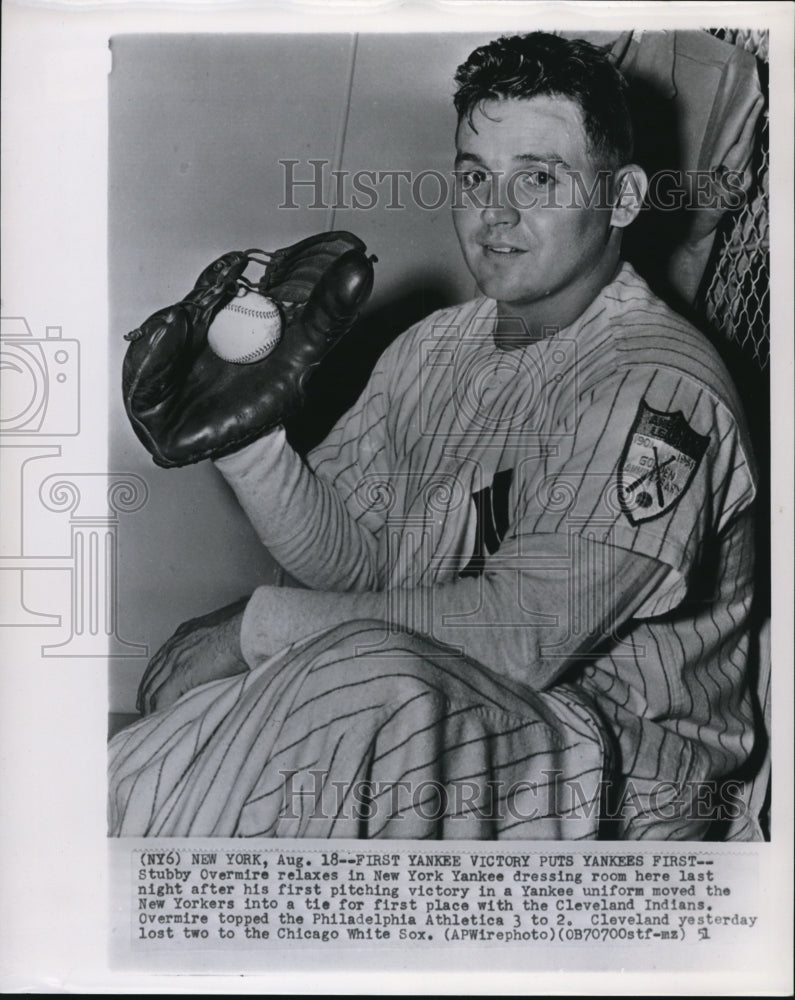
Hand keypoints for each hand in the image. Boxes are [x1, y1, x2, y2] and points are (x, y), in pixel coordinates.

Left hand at [137, 599, 249, 714]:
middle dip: (146, 694)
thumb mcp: (220, 632)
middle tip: (145, 709)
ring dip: (149, 706)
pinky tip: (160, 721)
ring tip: (151, 720)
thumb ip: (211, 645)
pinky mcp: (181, 674)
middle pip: (151, 675)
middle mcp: (175, 647)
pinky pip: (162, 698)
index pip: (160, 661)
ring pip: (152, 689)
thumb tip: (217, 658)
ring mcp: (175, 660)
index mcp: (183, 636)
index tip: (151, 689)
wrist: (245, 632)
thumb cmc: (241, 633)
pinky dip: (158, 711)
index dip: (153, 677)